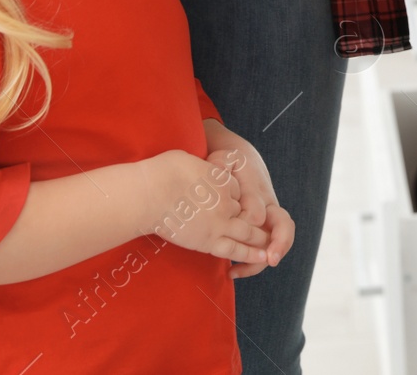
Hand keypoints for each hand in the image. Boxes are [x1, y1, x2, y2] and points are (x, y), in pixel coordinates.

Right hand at [146, 150, 273, 266]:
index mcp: (222, 178)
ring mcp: (220, 222)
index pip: (237, 189)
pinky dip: (250, 254)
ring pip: (247, 231)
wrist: (149, 193)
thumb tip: (194, 166)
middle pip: (245, 210)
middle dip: (249, 217)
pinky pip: (235, 249)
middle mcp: (226, 200)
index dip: (232, 195)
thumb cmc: (162, 172)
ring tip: (267, 245)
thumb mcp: (188, 158)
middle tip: (257, 225)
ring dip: (258, 238)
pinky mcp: (209, 240)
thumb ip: (200, 166)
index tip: (222, 201)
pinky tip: (261, 258)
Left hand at [204, 125, 294, 277]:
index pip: (257, 214)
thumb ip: (224, 169)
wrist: (238, 158)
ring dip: (258, 262)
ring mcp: (267, 219)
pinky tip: (231, 271)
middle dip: (278, 246)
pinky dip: (250, 263)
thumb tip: (223, 181)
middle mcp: (268, 208)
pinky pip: (263, 250)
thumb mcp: (227, 160)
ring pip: (273, 244)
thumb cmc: (230, 161)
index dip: (245, 224)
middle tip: (269, 259)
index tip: (233, 229)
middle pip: (282, 229)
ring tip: (235, 272)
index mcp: (260, 193)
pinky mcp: (260, 228)